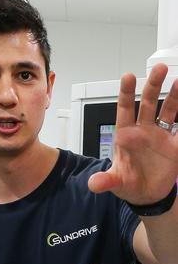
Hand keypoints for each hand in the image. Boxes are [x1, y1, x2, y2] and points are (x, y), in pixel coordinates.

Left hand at [88, 63, 177, 203]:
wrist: (145, 195)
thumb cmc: (127, 183)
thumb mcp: (115, 182)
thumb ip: (106, 181)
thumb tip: (94, 184)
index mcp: (125, 134)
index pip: (124, 108)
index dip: (126, 92)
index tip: (128, 76)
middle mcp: (143, 130)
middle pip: (147, 103)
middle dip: (152, 85)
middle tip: (159, 68)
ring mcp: (160, 136)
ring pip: (167, 110)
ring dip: (174, 95)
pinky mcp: (174, 146)